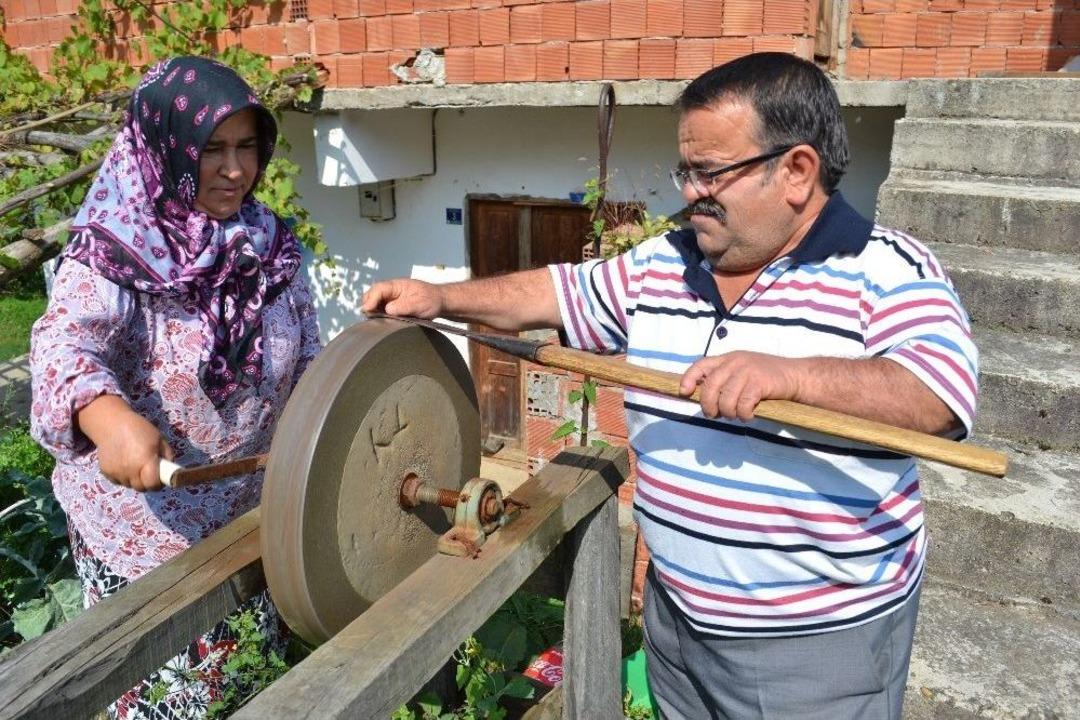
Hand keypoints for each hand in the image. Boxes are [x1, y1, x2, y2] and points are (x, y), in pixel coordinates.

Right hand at [78, 395, 174, 491]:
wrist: (111, 423)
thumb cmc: (139, 429)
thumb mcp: (159, 439)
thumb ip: (167, 456)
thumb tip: (170, 471)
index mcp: (145, 460)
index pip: (153, 484)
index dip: (158, 483)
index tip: (159, 478)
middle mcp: (130, 469)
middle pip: (141, 488)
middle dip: (147, 482)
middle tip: (148, 472)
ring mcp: (116, 472)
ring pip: (129, 485)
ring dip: (134, 479)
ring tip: (135, 464)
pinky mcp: (105, 472)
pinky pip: (118, 481)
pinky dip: (122, 476)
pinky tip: (124, 463)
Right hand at [361, 279, 444, 318]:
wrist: (439, 302)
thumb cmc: (432, 300)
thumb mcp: (420, 303)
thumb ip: (404, 306)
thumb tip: (387, 309)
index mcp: (397, 285)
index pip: (378, 289)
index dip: (371, 299)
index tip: (368, 310)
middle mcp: (391, 291)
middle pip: (371, 295)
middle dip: (368, 305)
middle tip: (371, 318)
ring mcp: (390, 299)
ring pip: (373, 303)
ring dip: (372, 311)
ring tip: (377, 321)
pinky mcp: (392, 307)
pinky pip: (379, 310)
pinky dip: (378, 316)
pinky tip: (382, 322)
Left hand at [679, 351, 802, 421]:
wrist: (795, 376)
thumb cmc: (766, 378)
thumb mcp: (742, 371)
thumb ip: (724, 380)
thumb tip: (703, 399)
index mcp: (727, 358)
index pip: (700, 365)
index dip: (688, 379)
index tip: (684, 392)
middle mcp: (735, 362)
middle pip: (710, 387)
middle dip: (709, 406)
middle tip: (715, 416)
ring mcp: (747, 371)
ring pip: (725, 400)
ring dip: (729, 413)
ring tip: (737, 415)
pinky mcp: (759, 383)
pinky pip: (742, 405)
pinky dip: (744, 415)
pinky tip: (749, 415)